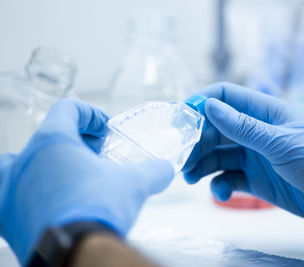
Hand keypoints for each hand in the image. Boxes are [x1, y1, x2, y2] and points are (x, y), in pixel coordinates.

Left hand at [0, 99, 173, 264]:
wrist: (75, 252)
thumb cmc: (98, 208)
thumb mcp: (134, 183)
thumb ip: (153, 171)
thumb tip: (165, 169)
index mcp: (52, 141)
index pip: (67, 109)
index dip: (91, 114)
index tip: (106, 130)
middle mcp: (24, 160)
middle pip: (48, 136)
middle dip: (76, 143)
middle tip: (97, 157)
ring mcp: (11, 187)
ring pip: (25, 164)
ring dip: (49, 165)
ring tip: (74, 178)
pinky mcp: (8, 214)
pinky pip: (16, 194)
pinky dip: (36, 193)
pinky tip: (60, 204)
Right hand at [183, 82, 303, 231]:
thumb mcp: (280, 142)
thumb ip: (243, 127)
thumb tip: (209, 106)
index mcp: (263, 112)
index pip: (225, 96)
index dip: (201, 102)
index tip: (180, 117)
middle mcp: (254, 132)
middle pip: (214, 128)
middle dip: (196, 141)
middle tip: (181, 157)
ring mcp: (253, 156)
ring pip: (217, 155)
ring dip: (201, 164)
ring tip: (188, 177)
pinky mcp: (254, 179)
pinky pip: (228, 178)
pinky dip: (219, 185)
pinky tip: (220, 193)